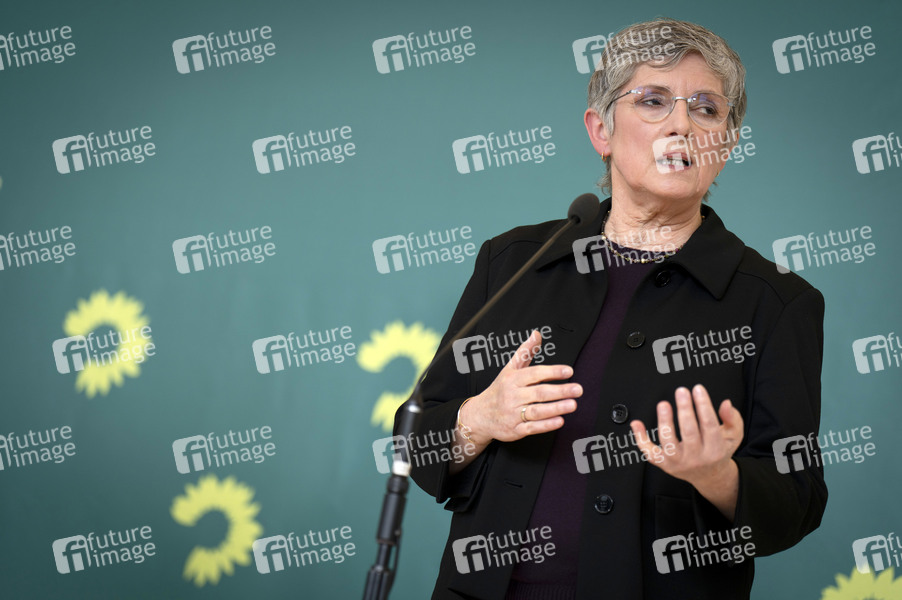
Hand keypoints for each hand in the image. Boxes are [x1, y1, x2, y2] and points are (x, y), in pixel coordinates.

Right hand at [460, 330, 580, 444]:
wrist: (479, 416)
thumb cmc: (499, 390)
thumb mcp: (509, 369)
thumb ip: (525, 352)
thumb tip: (537, 334)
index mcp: (512, 379)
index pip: (534, 373)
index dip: (552, 371)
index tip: (568, 371)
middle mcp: (512, 396)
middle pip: (538, 392)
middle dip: (560, 391)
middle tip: (577, 389)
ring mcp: (513, 414)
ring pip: (537, 411)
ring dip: (556, 408)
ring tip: (572, 404)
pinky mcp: (515, 430)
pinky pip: (532, 428)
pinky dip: (546, 425)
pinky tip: (559, 421)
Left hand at [630, 384, 742, 518]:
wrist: (709, 476)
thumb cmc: (719, 451)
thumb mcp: (733, 436)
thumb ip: (732, 419)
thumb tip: (725, 404)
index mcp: (715, 450)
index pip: (709, 425)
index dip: (703, 406)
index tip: (698, 389)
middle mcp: (696, 458)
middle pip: (689, 432)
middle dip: (685, 410)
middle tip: (681, 391)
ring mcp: (678, 462)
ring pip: (669, 442)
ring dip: (664, 421)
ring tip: (663, 404)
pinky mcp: (664, 464)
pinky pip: (649, 452)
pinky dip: (641, 438)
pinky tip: (636, 423)